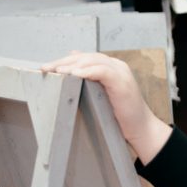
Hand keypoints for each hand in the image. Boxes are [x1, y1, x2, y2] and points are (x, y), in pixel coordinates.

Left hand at [42, 51, 170, 162]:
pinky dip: (88, 71)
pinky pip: (103, 71)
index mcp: (111, 67)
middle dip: (64, 61)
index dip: (65, 60)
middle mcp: (117, 66)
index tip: (47, 68)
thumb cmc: (121, 115)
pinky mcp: (122, 82)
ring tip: (57, 71)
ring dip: (73, 65)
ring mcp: (121, 73)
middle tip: (46, 68)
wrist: (141, 128)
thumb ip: (91, 80)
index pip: (85, 57)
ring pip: (93, 61)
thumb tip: (73, 65)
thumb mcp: (102, 95)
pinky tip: (74, 74)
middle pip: (87, 57)